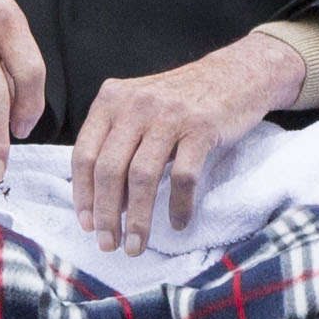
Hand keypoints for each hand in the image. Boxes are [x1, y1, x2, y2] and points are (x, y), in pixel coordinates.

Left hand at [66, 33, 307, 253]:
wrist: (236, 73)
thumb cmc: (182, 99)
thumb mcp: (139, 106)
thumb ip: (117, 140)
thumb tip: (102, 199)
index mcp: (111, 99)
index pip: (83, 154)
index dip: (82, 194)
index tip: (87, 225)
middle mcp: (135, 105)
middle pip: (109, 169)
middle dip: (106, 214)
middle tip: (108, 245)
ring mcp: (169, 115)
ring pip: (142, 177)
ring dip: (138, 219)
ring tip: (136, 245)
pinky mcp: (202, 127)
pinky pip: (184, 177)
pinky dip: (179, 206)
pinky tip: (178, 223)